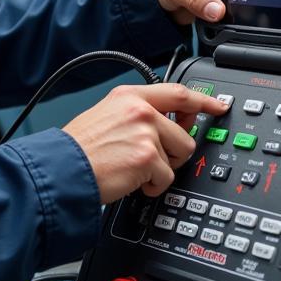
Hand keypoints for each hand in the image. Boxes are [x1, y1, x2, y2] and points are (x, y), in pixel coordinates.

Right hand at [64, 83, 228, 202]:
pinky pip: (166, 178)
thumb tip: (171, 123)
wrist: (62, 168)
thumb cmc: (79, 148)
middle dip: (173, 154)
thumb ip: (138, 114)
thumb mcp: (106, 115)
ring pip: (177, 158)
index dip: (204, 101)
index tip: (219, 106)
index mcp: (130, 96)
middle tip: (151, 160)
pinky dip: (151, 186)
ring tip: (132, 169)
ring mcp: (145, 132)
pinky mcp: (147, 157)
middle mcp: (140, 110)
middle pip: (185, 135)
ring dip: (160, 170)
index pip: (179, 94)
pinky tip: (130, 179)